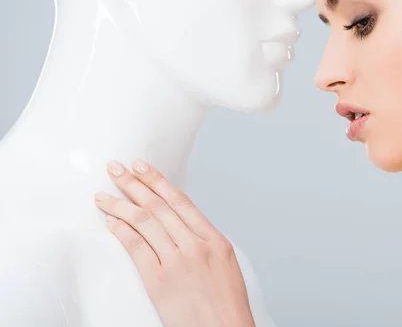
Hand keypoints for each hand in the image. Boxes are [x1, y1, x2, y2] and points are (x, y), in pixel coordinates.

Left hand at [94, 159, 255, 326]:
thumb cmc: (226, 305)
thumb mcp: (225, 265)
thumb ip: (204, 243)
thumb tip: (179, 225)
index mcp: (215, 240)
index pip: (181, 202)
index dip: (158, 181)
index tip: (141, 167)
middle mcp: (197, 246)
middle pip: (160, 207)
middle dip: (135, 184)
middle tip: (116, 169)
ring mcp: (178, 263)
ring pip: (145, 223)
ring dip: (121, 206)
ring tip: (104, 196)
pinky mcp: (160, 282)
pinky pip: (137, 249)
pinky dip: (122, 232)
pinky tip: (111, 223)